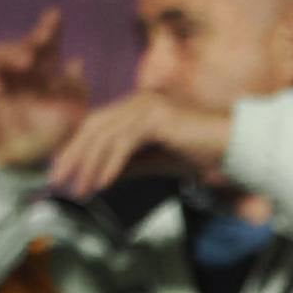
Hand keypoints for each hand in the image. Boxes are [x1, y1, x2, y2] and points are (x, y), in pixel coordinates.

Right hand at [0, 7, 90, 169]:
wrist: (19, 167)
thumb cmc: (47, 140)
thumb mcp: (71, 119)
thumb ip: (76, 92)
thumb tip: (76, 62)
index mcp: (43, 75)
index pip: (46, 48)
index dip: (49, 29)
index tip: (55, 15)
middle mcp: (19, 74)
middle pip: (22, 47)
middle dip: (31, 41)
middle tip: (41, 40)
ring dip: (11, 56)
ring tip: (25, 62)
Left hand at [45, 90, 231, 200]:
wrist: (234, 148)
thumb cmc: (203, 154)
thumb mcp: (156, 162)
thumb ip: (129, 164)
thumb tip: (100, 175)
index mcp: (136, 107)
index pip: (95, 125)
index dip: (75, 148)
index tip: (62, 171)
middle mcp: (137, 101)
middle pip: (93, 127)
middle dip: (72, 155)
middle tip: (57, 180)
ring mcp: (146, 106)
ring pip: (104, 135)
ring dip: (88, 165)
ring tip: (79, 190)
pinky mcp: (156, 117)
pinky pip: (123, 143)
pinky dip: (110, 164)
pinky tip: (102, 184)